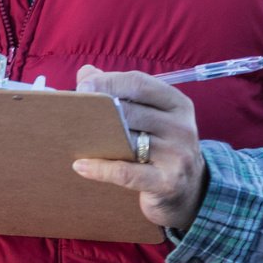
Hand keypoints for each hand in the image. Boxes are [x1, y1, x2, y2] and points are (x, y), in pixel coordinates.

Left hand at [71, 65, 208, 230]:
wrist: (192, 190)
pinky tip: (80, 166)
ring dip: (94, 139)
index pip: (139, 83)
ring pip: (126, 141)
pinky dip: (100, 169)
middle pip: (129, 111)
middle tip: (70, 115)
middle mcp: (181, 126)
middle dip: (96, 112)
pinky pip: (126, 173)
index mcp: (176, 103)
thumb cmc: (161, 147)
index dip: (108, 82)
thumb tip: (86, 73)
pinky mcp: (167, 182)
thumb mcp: (151, 116)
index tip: (83, 87)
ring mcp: (177, 155)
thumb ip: (121, 92)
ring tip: (72, 137)